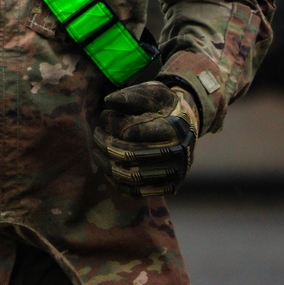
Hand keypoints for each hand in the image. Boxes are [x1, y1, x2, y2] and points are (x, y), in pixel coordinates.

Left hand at [92, 81, 199, 196]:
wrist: (187, 125)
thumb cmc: (163, 106)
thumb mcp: (152, 93)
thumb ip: (131, 95)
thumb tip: (109, 101)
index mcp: (173, 129)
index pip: (131, 132)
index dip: (112, 124)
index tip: (105, 115)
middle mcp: (177, 154)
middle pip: (129, 155)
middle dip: (105, 144)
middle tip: (96, 134)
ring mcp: (174, 173)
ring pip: (131, 176)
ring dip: (106, 164)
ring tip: (97, 150)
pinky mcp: (169, 187)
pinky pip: (138, 191)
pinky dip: (117, 181)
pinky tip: (107, 167)